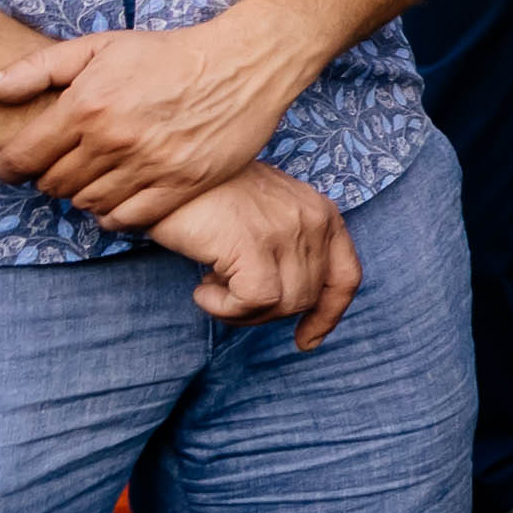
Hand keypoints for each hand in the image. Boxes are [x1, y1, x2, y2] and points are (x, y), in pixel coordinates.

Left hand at [0, 10, 314, 224]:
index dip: (8, 166)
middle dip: (46, 178)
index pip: (25, 155)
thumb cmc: (167, 53)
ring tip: (86, 180)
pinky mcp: (181, 185)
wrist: (241, 63)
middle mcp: (113, 140)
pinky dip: (112, 214)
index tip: (9, 168)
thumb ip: (34, 70)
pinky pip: (129, 217)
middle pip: (54, 183)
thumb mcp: (98, 47)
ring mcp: (149, 166)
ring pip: (87, 202)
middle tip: (56, 168)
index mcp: (87, 105)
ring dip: (78, 195)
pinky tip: (112, 199)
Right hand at [149, 162, 361, 337]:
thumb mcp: (263, 217)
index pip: (346, 276)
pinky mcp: (255, 244)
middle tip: (223, 289)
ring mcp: (288, 230)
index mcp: (323, 212)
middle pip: (307, 298)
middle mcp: (314, 220)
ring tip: (210, 284)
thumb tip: (293, 304)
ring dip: (239, 311)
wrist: (166, 171)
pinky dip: (224, 308)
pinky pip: (255, 302)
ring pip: (281, 305)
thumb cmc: (205, 196)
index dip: (329, 315)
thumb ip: (288, 248)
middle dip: (263, 310)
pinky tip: (202, 290)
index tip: (306, 341)